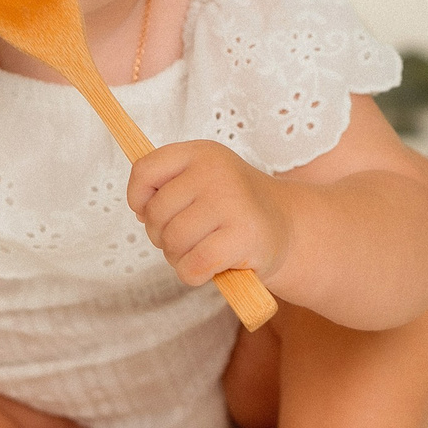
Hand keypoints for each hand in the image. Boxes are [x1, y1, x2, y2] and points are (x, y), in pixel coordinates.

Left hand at [128, 140, 292, 288]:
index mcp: (202, 153)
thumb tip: (140, 210)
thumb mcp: (203, 181)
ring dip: (180, 257)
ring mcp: (231, 202)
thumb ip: (167, 188)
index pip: (145, 169)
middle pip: (156, 213)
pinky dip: (195, 274)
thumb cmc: (233, 208)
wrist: (288, 225)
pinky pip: (192, 266)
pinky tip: (214, 266)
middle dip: (163, 235)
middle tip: (189, 237)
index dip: (138, 197)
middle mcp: (216, 172)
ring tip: (203, 250)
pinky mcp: (243, 237)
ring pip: (172, 242)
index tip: (149, 210)